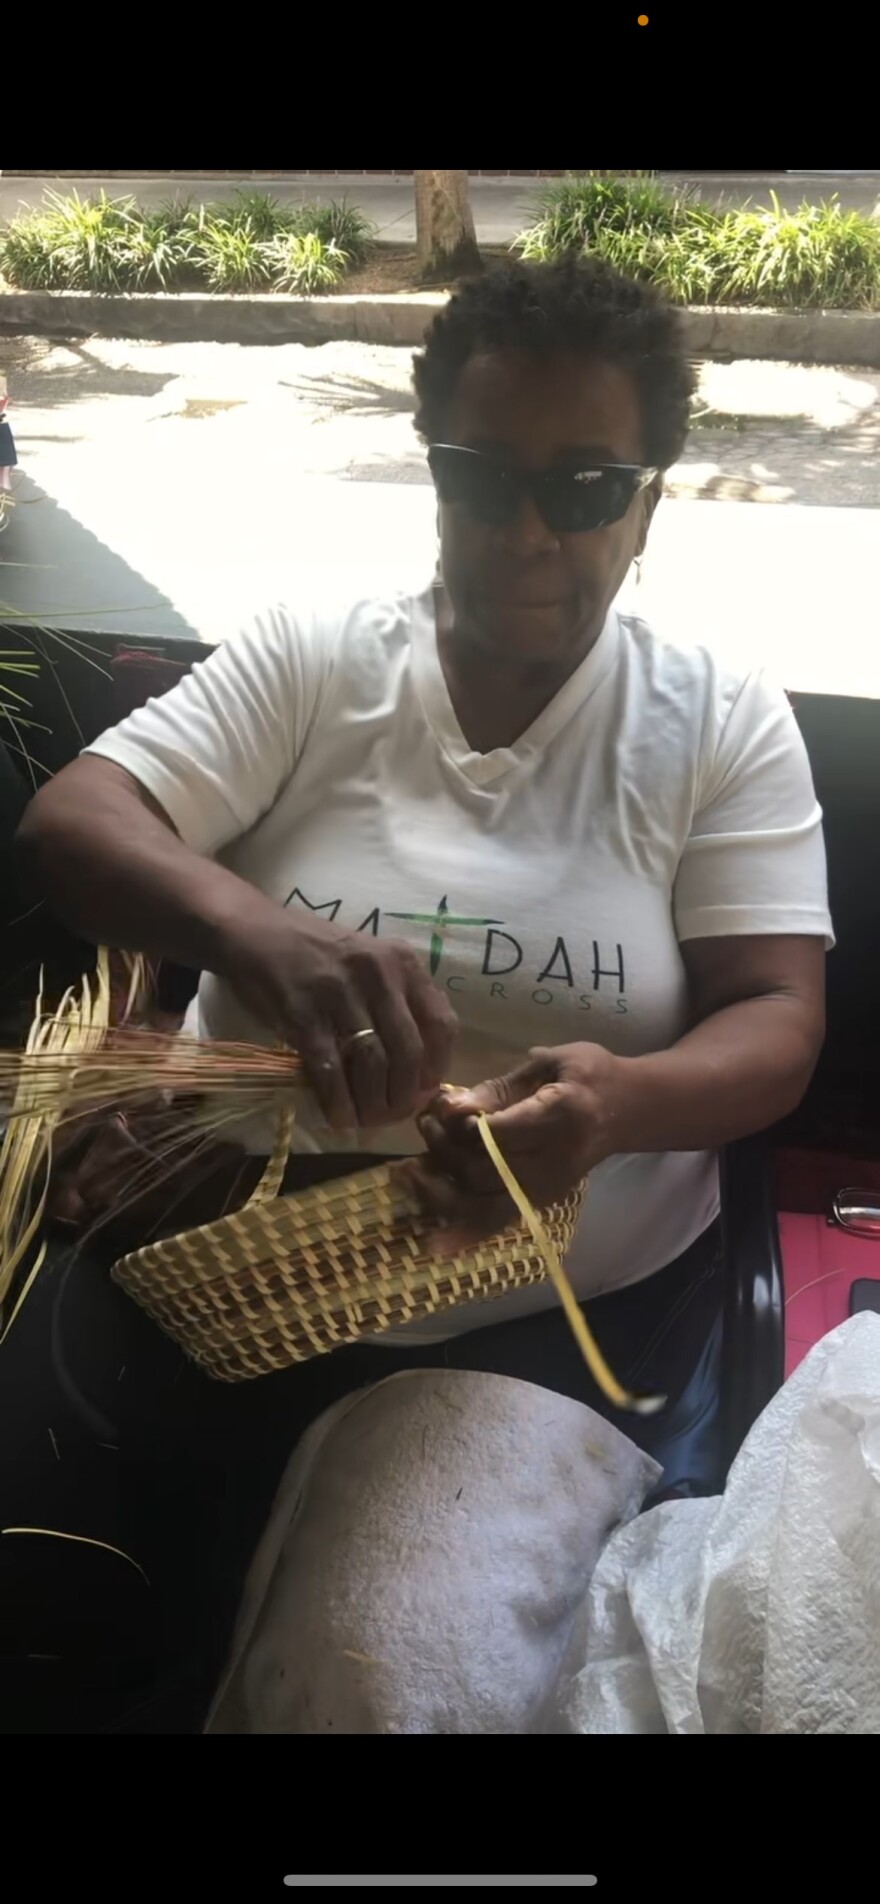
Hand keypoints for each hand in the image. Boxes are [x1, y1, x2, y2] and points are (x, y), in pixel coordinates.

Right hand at [216, 904, 456, 1130]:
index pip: (441, 1022)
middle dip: (404, 1095)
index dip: (436, 1066)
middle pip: (408, 1051)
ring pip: (372, 1063)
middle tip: (393, 1116)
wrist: (255, 932)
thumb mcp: (370, 960)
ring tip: (366, 1121)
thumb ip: (398, 999)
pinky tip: (337, 1116)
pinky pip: (330, 1068)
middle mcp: (378, 974)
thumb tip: (418, 1065)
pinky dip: (337, 1100)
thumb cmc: (316, 951)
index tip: (423, 1091)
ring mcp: (340, 993)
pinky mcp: (303, 1013)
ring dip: (372, 1103)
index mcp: (402, 962)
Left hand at [409, 1043, 625, 1246]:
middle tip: (425, 1122)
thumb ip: (501, 1087)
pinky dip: (464, 1234)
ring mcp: (546, 1189)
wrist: (628, 1110)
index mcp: (560, 1117)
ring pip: (482, 1203)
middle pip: (483, 1170)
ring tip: (408, 1169)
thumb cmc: (589, 1075)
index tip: (438, 1106)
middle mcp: (553, 1162)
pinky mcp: (539, 1202)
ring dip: (439, 1190)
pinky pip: (497, 1223)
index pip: (498, 1133)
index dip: (460, 1124)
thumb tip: (452, 1107)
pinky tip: (433, 1244)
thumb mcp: (551, 1063)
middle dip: (443, 1149)